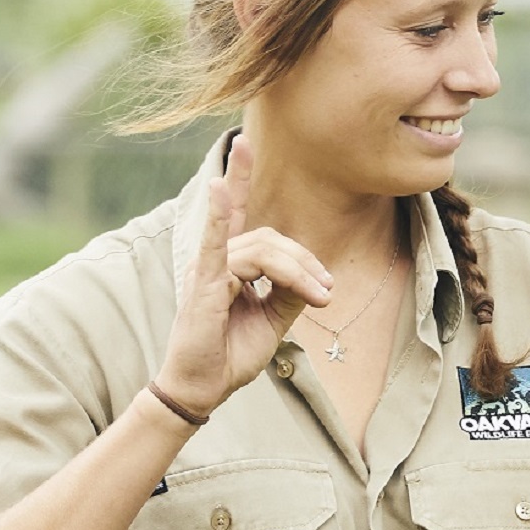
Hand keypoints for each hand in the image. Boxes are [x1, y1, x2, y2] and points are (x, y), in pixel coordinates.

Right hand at [153, 136, 332, 410]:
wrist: (205, 388)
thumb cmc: (230, 353)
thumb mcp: (273, 319)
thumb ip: (289, 291)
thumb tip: (312, 276)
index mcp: (230, 263)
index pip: (239, 212)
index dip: (241, 175)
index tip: (243, 141)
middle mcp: (216, 259)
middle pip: (270, 238)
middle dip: (305, 262)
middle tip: (327, 292)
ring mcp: (207, 268)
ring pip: (262, 250)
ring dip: (298, 271)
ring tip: (320, 297)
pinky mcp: (201, 283)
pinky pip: (216, 246)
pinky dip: (218, 216)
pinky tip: (220, 188)